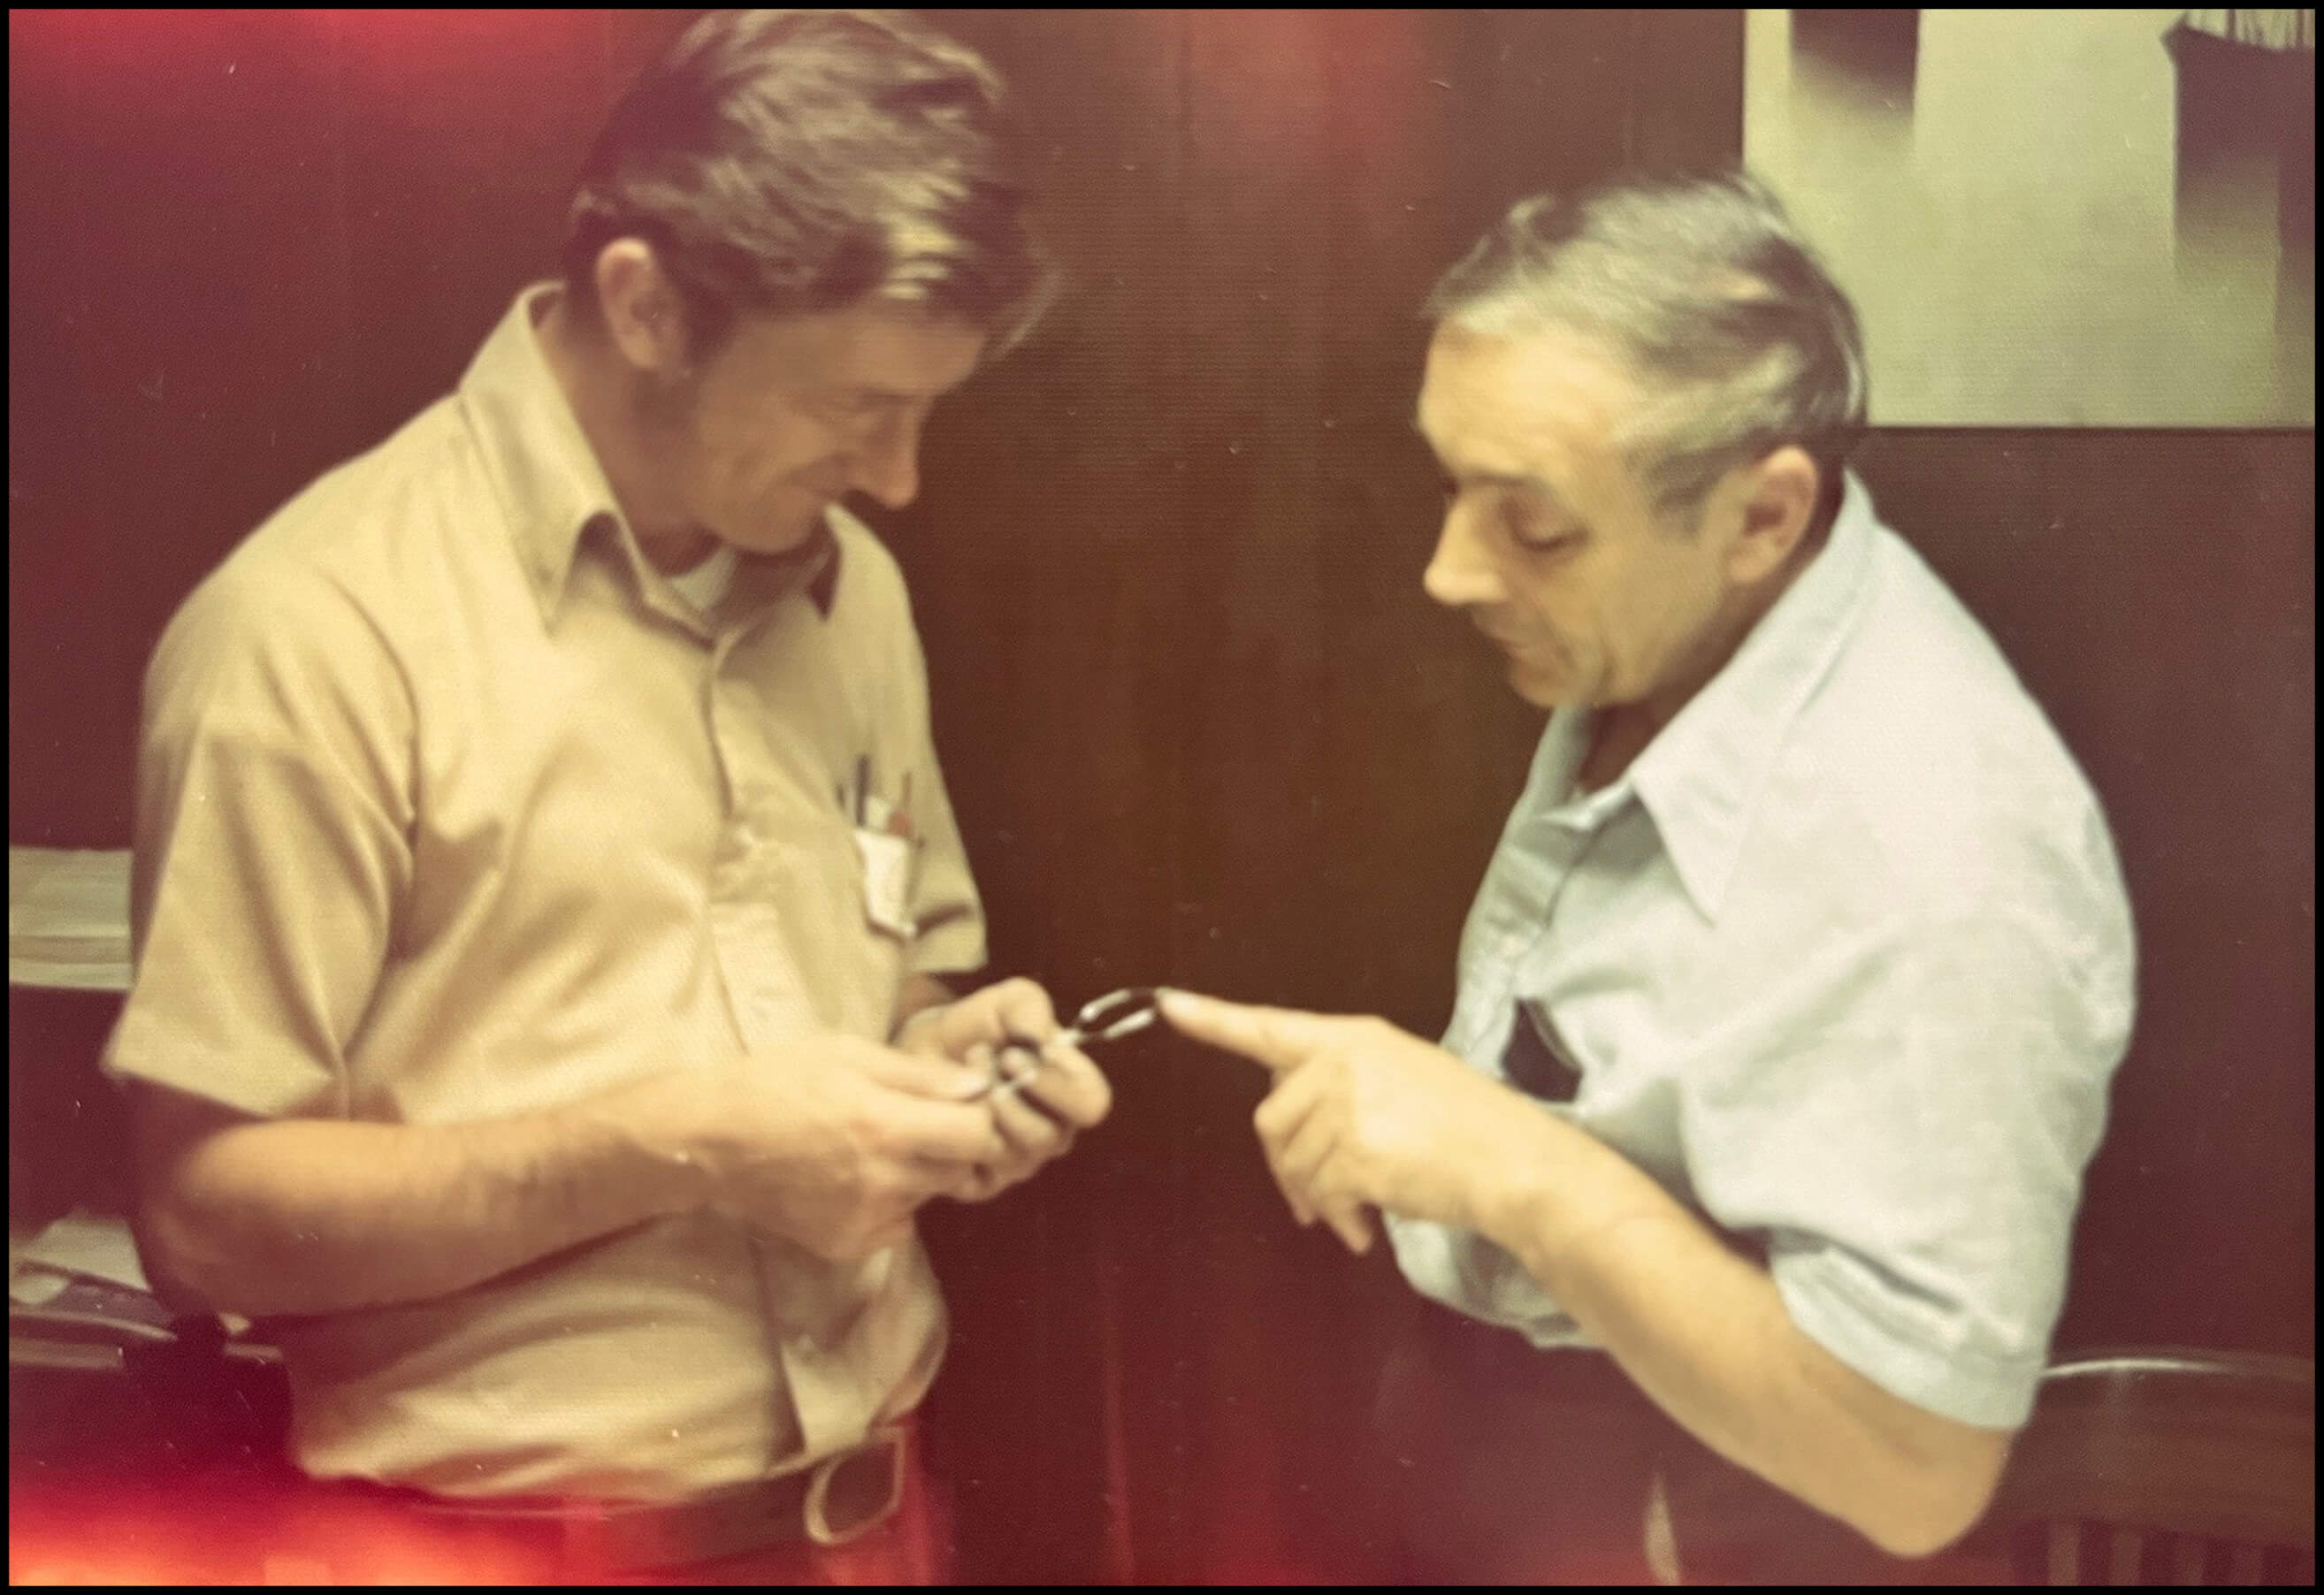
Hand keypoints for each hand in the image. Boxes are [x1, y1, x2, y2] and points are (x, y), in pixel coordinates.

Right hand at [674, 1035, 1006, 1261]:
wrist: (708, 1139)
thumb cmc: (776, 1080)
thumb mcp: (847, 1053)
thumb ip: (919, 1075)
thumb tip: (981, 1085)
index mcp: (885, 1124)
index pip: (978, 1134)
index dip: (978, 1116)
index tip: (960, 1104)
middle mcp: (882, 1180)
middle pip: (961, 1169)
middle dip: (952, 1146)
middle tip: (917, 1124)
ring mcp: (864, 1219)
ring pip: (929, 1196)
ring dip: (920, 1174)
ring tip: (874, 1148)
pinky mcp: (846, 1245)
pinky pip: (897, 1224)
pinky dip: (891, 1203)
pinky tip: (854, 1178)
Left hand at [897, 977, 1112, 1202]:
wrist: (920, 1054)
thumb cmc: (974, 1029)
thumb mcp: (1003, 1003)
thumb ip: (1029, 1008)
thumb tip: (1041, 1039)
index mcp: (1071, 1093)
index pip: (1091, 1104)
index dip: (1057, 1082)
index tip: (1014, 1052)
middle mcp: (1051, 1133)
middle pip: (1052, 1137)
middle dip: (1013, 1096)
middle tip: (980, 1059)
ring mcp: (1016, 1162)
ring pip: (1014, 1156)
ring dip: (982, 1111)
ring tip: (959, 1075)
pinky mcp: (978, 1183)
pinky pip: (975, 1175)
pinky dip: (957, 1137)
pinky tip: (944, 1108)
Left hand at [1156, 988, 1554, 1253]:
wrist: (1515, 1162)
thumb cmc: (1469, 1126)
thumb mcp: (1405, 1077)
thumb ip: (1342, 1083)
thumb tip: (1289, 1127)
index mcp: (1353, 1037)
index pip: (1269, 1026)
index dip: (1213, 1019)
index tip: (1168, 1006)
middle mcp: (1342, 1061)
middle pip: (1269, 1120)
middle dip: (1286, 1168)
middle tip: (1314, 1200)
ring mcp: (1346, 1104)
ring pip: (1291, 1165)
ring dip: (1315, 1200)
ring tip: (1355, 1212)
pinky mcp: (1353, 1150)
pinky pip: (1319, 1197)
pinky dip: (1338, 1220)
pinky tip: (1367, 1228)